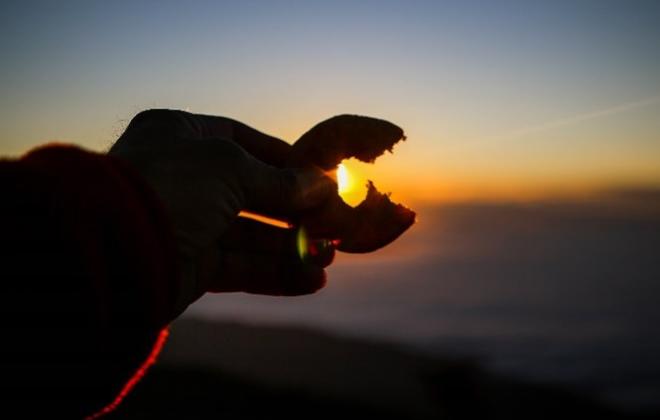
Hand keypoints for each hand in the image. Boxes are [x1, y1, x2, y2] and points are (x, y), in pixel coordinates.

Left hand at [109, 110, 336, 315]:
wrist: (110, 250)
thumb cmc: (169, 188)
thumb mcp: (231, 169)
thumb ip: (280, 180)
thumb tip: (323, 185)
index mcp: (181, 136)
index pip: (243, 142)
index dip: (284, 160)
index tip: (321, 177)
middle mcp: (182, 178)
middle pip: (252, 194)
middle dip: (295, 211)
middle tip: (334, 225)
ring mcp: (185, 223)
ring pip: (249, 236)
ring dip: (291, 248)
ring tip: (331, 258)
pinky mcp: (187, 266)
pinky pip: (240, 268)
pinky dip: (275, 274)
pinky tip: (311, 280)